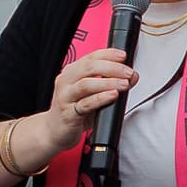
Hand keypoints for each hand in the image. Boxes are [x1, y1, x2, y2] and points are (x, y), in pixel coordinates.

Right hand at [39, 46, 132, 166]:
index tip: (123, 56)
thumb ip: (110, 84)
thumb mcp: (93, 94)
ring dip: (108, 82)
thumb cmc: (73, 111)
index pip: (91, 57)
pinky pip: (85, 104)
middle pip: (89, 67)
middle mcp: (66, 82)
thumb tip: (132, 76)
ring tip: (124, 84)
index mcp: (72, 72)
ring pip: (86, 84)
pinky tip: (112, 96)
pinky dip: (101, 98)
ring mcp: (65, 97)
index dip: (108, 54)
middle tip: (128, 72)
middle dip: (112, 68)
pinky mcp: (68, 114)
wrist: (54, 131)